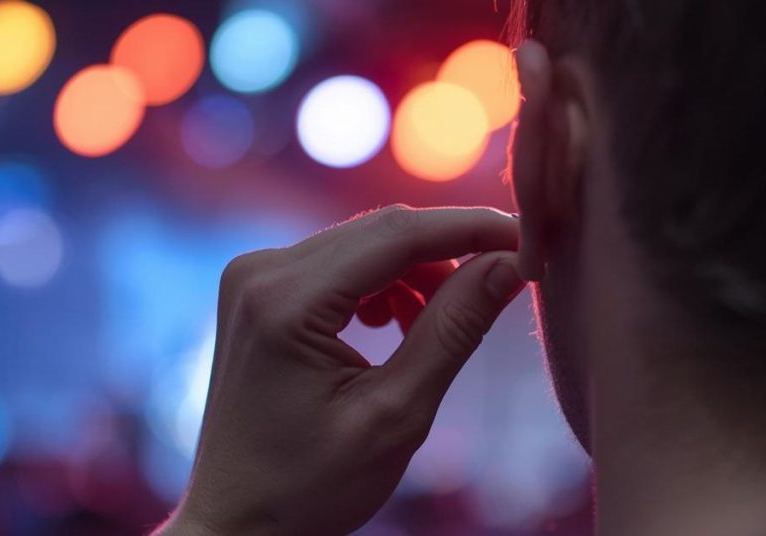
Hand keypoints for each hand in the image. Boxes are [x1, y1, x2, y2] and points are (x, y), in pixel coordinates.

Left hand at [157, 205, 523, 535]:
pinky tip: (401, 323)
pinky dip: (383, 283)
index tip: (528, 239)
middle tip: (509, 276)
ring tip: (447, 320)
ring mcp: (254, 277)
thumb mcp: (396, 414)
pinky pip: (340, 263)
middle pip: (380, 231)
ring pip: (363, 244)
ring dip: (417, 270)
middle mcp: (260, 272)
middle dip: (451, 248)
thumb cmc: (310, 487)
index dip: (470, 229)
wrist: (238, 521)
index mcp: (284, 303)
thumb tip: (508, 266)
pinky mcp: (261, 290)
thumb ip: (453, 330)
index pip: (396, 235)